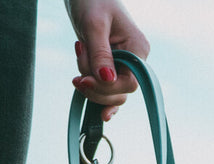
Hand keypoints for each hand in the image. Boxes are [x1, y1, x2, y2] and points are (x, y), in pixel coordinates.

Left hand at [67, 0, 149, 120]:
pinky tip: (92, 103)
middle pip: (121, 91)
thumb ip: (100, 53)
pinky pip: (108, 88)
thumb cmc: (92, 1)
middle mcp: (135, 60)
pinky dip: (97, 93)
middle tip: (75, 77)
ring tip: (79, 55)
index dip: (107, 87)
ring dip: (90, 83)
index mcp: (138, 49)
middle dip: (96, 87)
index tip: (83, 80)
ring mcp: (123, 65)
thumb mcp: (93, 25)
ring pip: (111, 91)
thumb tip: (106, 79)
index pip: (130, 82)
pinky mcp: (111, 66)